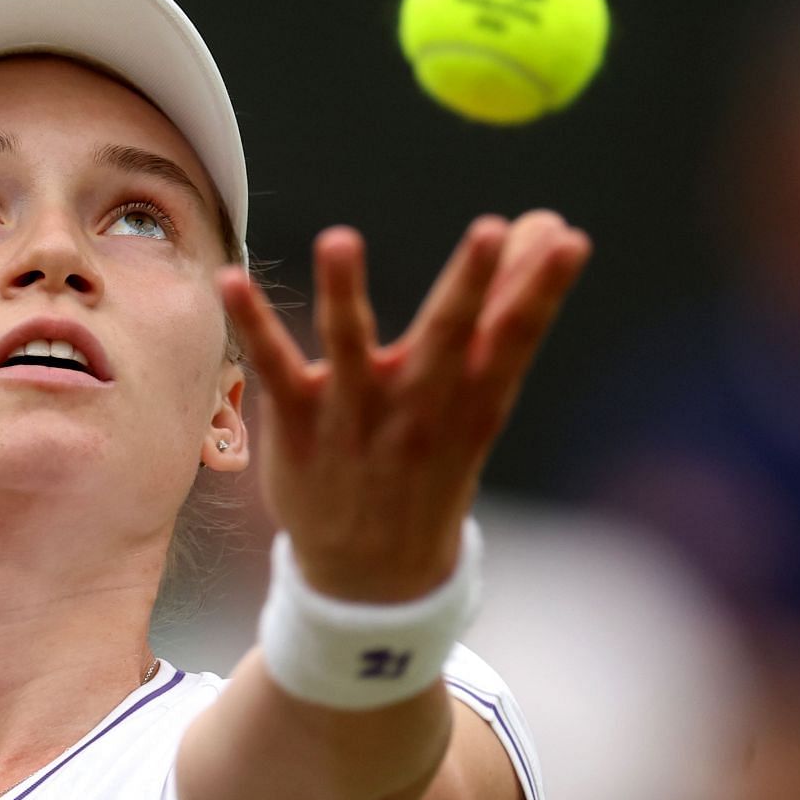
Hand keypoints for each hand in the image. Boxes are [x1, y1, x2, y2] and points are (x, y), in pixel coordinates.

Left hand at [219, 211, 589, 601]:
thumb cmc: (433, 460)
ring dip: (344, 292)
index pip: (515, 336)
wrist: (374, 574)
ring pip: (349, 345)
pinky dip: (253, 323)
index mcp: (472, 399)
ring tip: (339, 240)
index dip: (541, 288)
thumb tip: (546, 225)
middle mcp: (417, 405)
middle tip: (490, 230)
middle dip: (469, 284)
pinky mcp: (296, 421)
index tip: (567, 237)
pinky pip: (272, 365)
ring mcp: (353, 413)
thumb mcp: (481, 398)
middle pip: (447, 337)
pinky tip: (232, 280)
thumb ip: (506, 310)